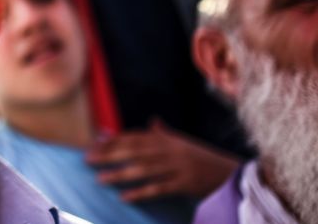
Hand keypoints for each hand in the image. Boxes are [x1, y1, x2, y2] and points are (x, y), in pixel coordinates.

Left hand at [85, 119, 239, 200]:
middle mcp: (169, 150)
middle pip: (133, 151)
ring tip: (99, 179)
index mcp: (167, 139)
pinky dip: (140, 192)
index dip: (112, 140)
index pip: (133, 137)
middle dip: (108, 154)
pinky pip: (158, 188)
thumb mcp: (183, 143)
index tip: (93, 144)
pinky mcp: (184, 184)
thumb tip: (153, 122)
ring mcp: (177, 167)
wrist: (231, 174)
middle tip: (87, 159)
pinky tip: (124, 196)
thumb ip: (165, 134)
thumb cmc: (203, 158)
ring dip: (118, 174)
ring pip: (142, 169)